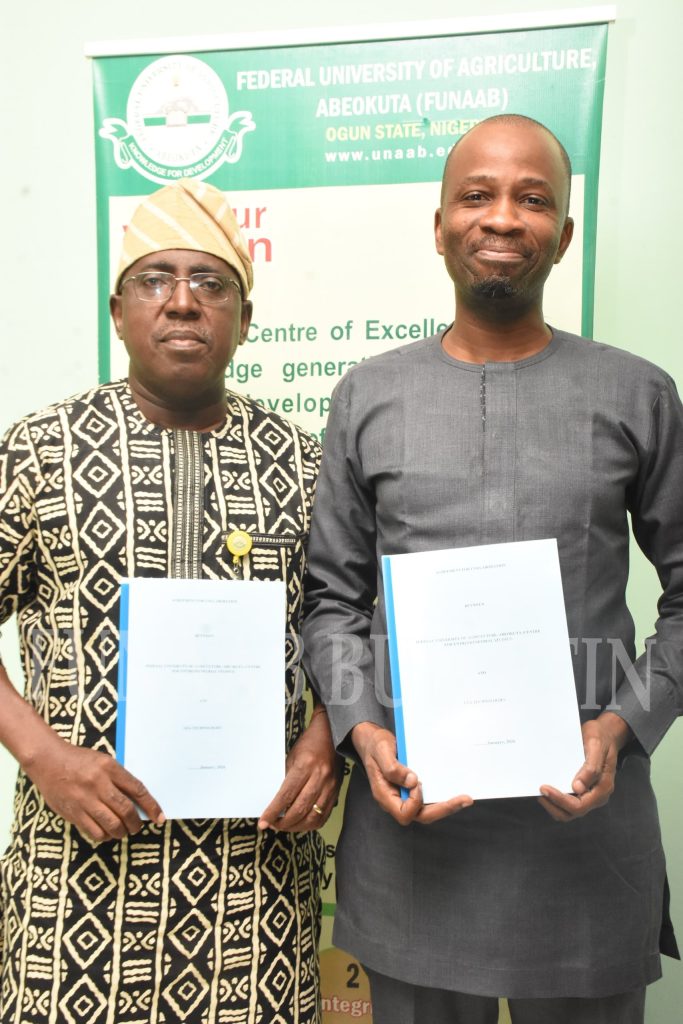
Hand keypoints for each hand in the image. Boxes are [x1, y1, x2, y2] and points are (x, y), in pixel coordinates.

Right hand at [24, 732, 164, 842]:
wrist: (48, 761)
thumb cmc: (79, 760)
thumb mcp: (103, 761)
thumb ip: (118, 779)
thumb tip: (136, 802)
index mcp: (109, 767)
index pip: (137, 790)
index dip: (151, 806)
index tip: (159, 817)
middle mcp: (98, 783)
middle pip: (125, 810)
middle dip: (135, 824)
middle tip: (137, 827)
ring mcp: (84, 799)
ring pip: (111, 824)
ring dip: (121, 832)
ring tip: (122, 831)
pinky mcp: (73, 812)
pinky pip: (94, 831)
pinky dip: (104, 836)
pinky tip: (106, 833)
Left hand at [258, 708, 342, 831]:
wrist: (332, 734)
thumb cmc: (308, 744)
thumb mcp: (292, 757)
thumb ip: (286, 780)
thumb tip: (277, 803)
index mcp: (305, 766)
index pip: (286, 795)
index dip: (274, 812)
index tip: (263, 822)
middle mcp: (320, 777)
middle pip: (300, 809)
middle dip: (283, 822)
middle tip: (272, 825)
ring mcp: (330, 786)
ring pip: (313, 816)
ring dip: (296, 826)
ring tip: (285, 826)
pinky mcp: (336, 791)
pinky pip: (324, 815)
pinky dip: (311, 824)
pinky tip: (301, 824)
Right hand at [351, 722, 472, 825]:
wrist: (372, 741)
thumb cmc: (375, 746)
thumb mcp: (381, 751)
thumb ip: (392, 767)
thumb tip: (412, 781)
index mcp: (385, 795)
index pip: (404, 813)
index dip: (415, 802)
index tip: (419, 782)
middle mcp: (396, 800)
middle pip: (420, 816)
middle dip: (443, 809)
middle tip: (464, 800)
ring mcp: (405, 796)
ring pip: (427, 810)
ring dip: (446, 806)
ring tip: (465, 799)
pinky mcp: (412, 790)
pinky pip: (427, 799)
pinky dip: (442, 797)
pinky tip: (454, 790)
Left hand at [538, 712, 631, 820]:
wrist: (607, 734)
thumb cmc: (601, 738)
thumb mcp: (596, 746)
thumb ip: (590, 768)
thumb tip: (577, 788)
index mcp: (603, 787)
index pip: (579, 805)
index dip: (560, 800)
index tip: (544, 788)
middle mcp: (597, 796)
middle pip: (572, 812)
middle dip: (554, 804)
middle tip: (539, 790)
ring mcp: (590, 795)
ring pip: (569, 811)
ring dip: (553, 805)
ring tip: (541, 792)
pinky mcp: (583, 791)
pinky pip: (568, 802)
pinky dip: (556, 800)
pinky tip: (547, 789)